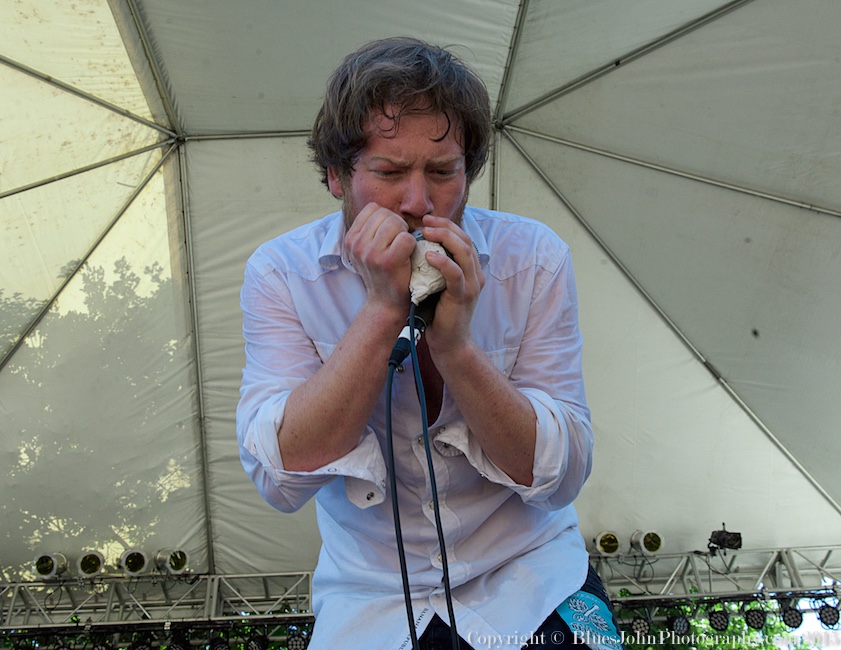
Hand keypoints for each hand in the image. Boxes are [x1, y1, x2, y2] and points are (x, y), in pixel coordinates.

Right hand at [344, 202, 416, 315]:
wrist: (386, 302)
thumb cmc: (383, 271)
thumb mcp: (368, 249)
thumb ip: (371, 227)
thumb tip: (384, 206)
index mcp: (350, 238)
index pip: (373, 208)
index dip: (386, 217)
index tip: (389, 235)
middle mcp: (356, 244)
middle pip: (385, 213)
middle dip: (398, 225)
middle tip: (398, 243)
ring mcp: (370, 253)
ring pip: (395, 223)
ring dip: (405, 233)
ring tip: (402, 249)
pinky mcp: (387, 261)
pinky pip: (406, 238)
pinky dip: (412, 245)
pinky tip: (407, 257)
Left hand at [416, 214, 484, 354]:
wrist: (449, 342)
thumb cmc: (440, 314)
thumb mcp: (438, 285)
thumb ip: (434, 268)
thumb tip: (416, 248)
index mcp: (471, 270)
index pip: (463, 239)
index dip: (447, 226)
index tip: (428, 220)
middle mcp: (475, 275)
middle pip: (465, 240)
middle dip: (445, 227)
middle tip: (425, 221)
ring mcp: (471, 285)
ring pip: (463, 253)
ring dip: (444, 238)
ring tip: (426, 232)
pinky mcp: (463, 296)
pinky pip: (456, 274)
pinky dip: (444, 262)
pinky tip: (429, 256)